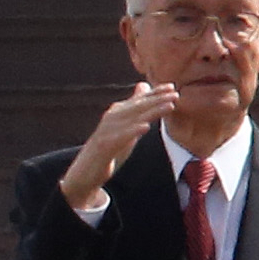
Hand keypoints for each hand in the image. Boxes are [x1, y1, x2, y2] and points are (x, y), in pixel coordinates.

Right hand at [63, 82, 184, 211]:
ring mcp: (107, 131)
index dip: (155, 93)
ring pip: (133, 119)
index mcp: (117, 114)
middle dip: (157, 99)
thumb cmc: (107, 150)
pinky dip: (133, 131)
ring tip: (169, 106)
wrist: (84, 173)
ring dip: (152, 111)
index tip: (171, 87)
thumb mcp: (124, 127)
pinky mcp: (104, 146)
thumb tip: (143, 86)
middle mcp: (112, 118)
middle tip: (174, 93)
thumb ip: (134, 109)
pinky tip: (145, 127)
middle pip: (138, 106)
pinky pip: (121, 138)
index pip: (139, 100)